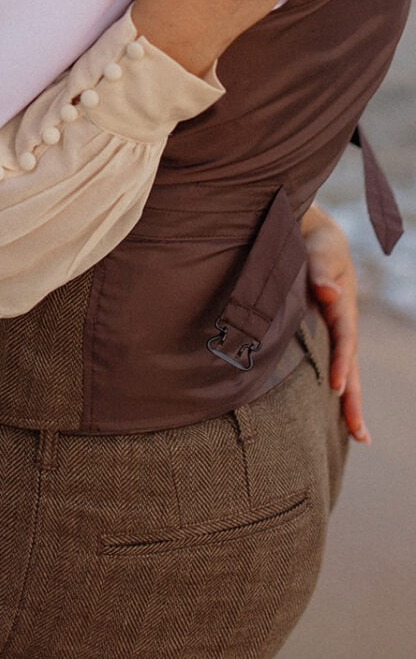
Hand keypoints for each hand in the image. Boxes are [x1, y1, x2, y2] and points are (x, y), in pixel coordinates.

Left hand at [301, 203, 368, 442]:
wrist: (316, 239)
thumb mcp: (319, 253)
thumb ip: (322, 271)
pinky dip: (335, 386)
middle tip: (360, 434)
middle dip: (354, 398)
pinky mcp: (323, 333)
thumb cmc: (315, 245)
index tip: (337, 386)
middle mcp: (341, 324)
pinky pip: (329, 363)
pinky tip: (331, 412)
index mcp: (342, 306)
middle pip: (351, 365)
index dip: (341, 361)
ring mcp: (334, 331)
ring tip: (358, 435)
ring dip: (350, 400)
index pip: (343, 338)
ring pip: (345, 370)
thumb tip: (329, 292)